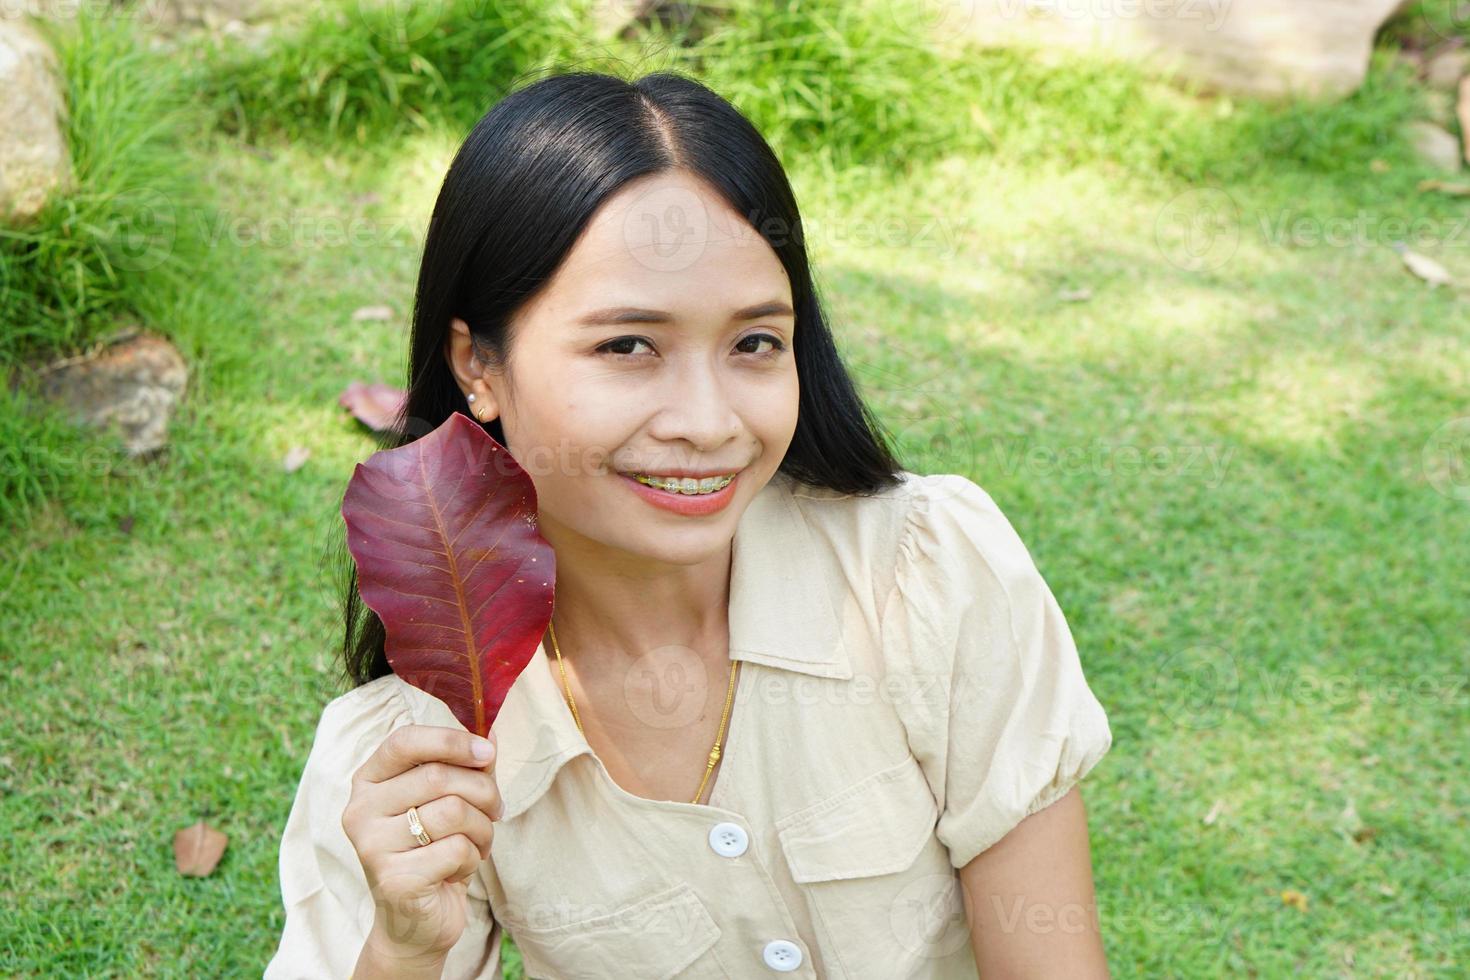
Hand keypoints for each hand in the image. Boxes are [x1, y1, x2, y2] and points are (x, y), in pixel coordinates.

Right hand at [342, 724, 504, 961]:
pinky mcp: (393, 879)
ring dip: (482, 828)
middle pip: (439, 776)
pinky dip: (472, 859)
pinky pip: (457, 849)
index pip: (403, 741)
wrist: (417, 923)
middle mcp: (361, 810)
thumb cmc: (436, 852)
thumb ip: (467, 767)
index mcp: (369, 781)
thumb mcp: (450, 801)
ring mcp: (372, 845)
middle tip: (496, 810)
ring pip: (453, 810)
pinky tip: (458, 871)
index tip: (487, 751)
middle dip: (484, 791)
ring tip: (476, 844)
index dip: (450, 740)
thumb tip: (492, 735)